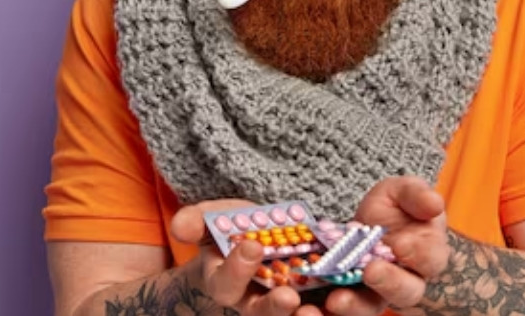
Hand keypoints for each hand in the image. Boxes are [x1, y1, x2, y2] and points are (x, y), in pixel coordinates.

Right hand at [171, 199, 327, 315]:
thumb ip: (198, 221)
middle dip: (272, 307)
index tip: (252, 246)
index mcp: (227, 283)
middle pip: (259, 314)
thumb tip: (180, 226)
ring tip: (315, 311)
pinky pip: (320, 312)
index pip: (225, 286)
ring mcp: (284, 304)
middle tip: (289, 296)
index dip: (236, 270)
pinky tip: (344, 300)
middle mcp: (253, 302)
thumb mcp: (218, 218)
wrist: (267, 236)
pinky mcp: (313, 301)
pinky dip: (333, 310)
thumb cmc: (238, 229)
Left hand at [321, 176, 449, 314]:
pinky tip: (311, 306)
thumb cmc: (395, 208)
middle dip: (389, 283)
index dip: (419, 255)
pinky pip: (341, 310)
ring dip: (355, 306)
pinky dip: (326, 311)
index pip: (430, 260)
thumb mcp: (403, 191)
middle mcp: (406, 280)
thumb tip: (434, 204)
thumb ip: (417, 195)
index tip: (400, 244)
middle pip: (406, 293)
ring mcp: (376, 294)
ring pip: (371, 308)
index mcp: (427, 253)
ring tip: (336, 300)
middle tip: (371, 271)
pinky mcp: (349, 299)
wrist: (369, 224)